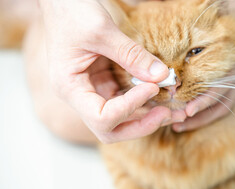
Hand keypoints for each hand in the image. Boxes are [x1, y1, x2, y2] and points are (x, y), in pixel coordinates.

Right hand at [39, 0, 170, 142]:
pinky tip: (160, 96)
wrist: (62, 2)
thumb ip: (132, 55)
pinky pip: (124, 101)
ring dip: (146, 118)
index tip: (153, 87)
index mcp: (70, 87)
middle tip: (167, 114)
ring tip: (172, 110)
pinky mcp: (103, 84)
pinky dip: (142, 103)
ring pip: (119, 120)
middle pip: (109, 129)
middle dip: (140, 126)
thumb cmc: (72, 11)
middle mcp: (79, 96)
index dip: (130, 107)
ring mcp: (91, 91)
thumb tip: (162, 76)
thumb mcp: (103, 30)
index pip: (102, 117)